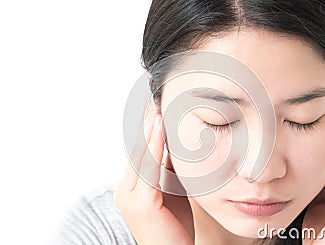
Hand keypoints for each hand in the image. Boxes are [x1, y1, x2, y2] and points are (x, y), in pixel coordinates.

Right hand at [113, 100, 192, 244]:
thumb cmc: (175, 227)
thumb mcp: (172, 192)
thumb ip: (170, 170)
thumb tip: (177, 142)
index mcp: (131, 187)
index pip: (139, 150)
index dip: (146, 125)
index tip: (153, 102)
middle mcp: (125, 190)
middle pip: (137, 147)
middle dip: (146, 119)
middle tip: (152, 93)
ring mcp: (130, 197)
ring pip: (142, 154)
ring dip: (150, 126)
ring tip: (157, 102)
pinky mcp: (141, 204)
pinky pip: (150, 168)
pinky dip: (155, 145)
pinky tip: (160, 125)